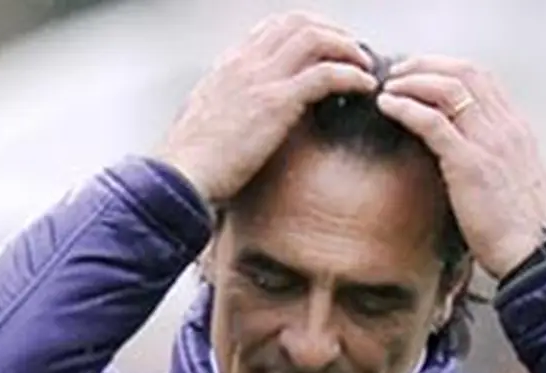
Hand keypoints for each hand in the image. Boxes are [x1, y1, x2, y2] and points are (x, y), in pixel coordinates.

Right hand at [157, 12, 377, 204]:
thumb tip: (246, 113)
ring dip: (348, 49)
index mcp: (229, 65)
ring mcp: (260, 79)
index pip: (274, 27)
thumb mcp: (208, 120)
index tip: (329, 47)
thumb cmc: (192, 162)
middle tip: (356, 53)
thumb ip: (229, 106)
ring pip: (316, 38)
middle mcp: (244, 63)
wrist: (179, 176)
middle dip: (334, 32)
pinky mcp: (276, 103)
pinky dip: (353, 76)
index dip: (308, 30)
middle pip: (298, 23)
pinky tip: (365, 87)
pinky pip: (326, 74)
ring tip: (366, 67)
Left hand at [377, 56, 545, 278]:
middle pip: (464, 72)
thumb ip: (490, 157)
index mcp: (516, 129)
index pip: (482, 77)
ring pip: (447, 88)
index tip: (418, 73)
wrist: (533, 255)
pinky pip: (432, 121)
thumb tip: (458, 150)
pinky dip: (405, 107)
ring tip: (388, 88)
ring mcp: (490, 142)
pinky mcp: (470, 162)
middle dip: (425, 65)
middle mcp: (506, 127)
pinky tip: (387, 107)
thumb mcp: (509, 181)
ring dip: (411, 81)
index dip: (446, 67)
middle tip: (396, 72)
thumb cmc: (516, 229)